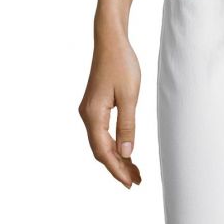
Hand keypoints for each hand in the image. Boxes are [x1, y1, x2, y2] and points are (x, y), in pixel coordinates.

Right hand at [78, 31, 142, 188]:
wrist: (110, 40)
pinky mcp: (94, 106)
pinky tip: (126, 150)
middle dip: (117, 167)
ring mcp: (89, 111)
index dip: (117, 169)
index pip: (103, 152)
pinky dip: (113, 144)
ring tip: (135, 170)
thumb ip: (127, 126)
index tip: (130, 183)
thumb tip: (126, 153)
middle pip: (100, 150)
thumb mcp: (130, 96)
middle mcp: (87, 115)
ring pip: (101, 142)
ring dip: (117, 157)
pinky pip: (102, 132)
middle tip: (136, 180)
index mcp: (93, 115)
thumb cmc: (121, 64)